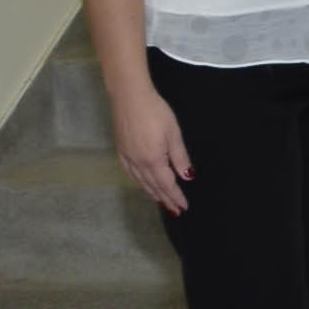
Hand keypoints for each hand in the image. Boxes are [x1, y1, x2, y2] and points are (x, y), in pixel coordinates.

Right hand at [111, 79, 191, 213]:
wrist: (129, 97)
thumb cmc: (156, 112)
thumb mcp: (174, 134)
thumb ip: (180, 157)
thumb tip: (187, 177)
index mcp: (152, 159)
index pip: (166, 184)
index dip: (175, 196)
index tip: (183, 208)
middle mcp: (137, 162)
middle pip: (153, 185)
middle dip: (165, 198)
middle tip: (175, 210)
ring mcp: (126, 156)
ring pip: (140, 180)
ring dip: (151, 192)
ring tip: (160, 201)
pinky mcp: (120, 149)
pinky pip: (130, 172)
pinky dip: (138, 181)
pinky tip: (141, 182)